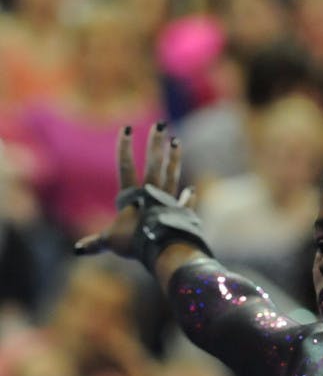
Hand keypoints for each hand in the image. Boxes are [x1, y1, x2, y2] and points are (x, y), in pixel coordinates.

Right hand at [74, 123, 185, 256]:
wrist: (163, 250)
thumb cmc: (135, 243)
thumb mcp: (111, 241)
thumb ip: (97, 243)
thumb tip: (78, 250)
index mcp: (132, 196)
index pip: (126, 167)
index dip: (125, 148)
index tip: (127, 129)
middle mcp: (152, 194)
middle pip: (154, 164)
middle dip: (155, 144)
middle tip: (160, 125)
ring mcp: (169, 201)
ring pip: (172, 175)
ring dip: (174, 158)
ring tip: (177, 141)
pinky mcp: (182, 212)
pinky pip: (185, 202)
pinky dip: (188, 197)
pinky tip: (191, 189)